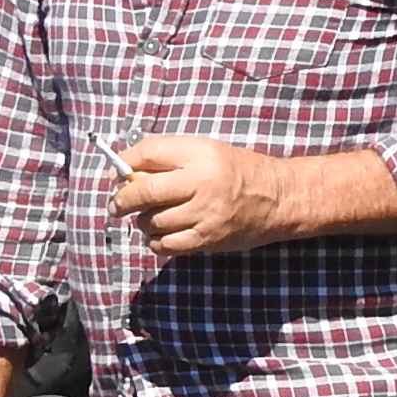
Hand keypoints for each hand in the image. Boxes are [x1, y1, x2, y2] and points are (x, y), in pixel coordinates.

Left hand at [111, 134, 288, 256]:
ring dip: (143, 221)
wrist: (279, 197)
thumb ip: (171, 158)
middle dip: (122, 199)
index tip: (118, 171)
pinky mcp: (206, 238)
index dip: (124, 162)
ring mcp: (203, 213)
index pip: (148, 152)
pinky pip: (165, 245)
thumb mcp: (208, 151)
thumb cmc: (239, 171)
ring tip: (152, 217)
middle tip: (117, 205)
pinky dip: (156, 241)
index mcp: (200, 153)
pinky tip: (163, 234)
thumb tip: (128, 172)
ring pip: (151, 221)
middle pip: (143, 190)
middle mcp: (201, 182)